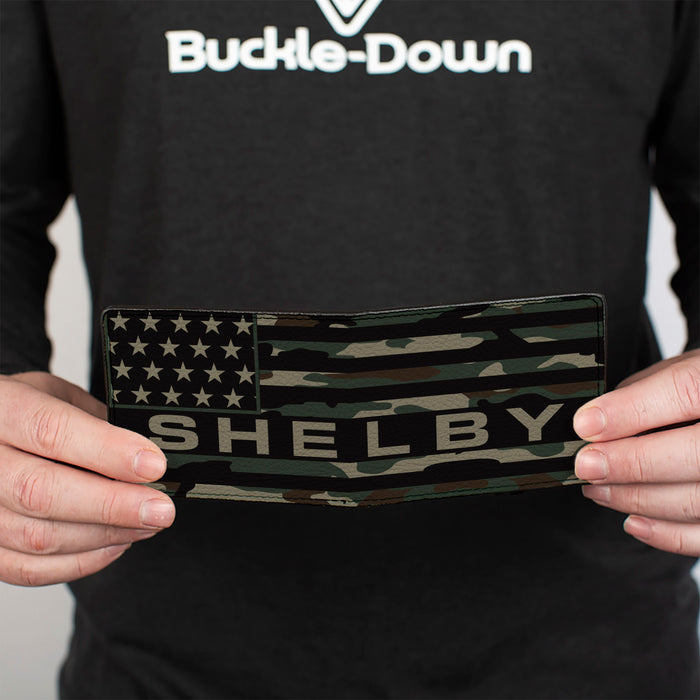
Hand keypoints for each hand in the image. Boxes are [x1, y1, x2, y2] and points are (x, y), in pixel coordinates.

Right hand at [0, 372, 174, 585]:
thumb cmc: (23, 412)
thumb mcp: (58, 396)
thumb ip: (96, 422)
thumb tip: (148, 456)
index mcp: (1, 409)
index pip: (51, 431)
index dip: (108, 451)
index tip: (153, 465)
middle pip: (42, 492)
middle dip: (114, 505)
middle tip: (162, 508)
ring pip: (38, 537)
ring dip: (106, 535)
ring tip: (148, 522)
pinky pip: (28, 569)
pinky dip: (81, 561)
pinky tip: (116, 542)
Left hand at [574, 348, 699, 555]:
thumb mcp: (683, 370)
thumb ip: (645, 390)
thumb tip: (595, 421)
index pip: (684, 391)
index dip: (630, 411)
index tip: (586, 425)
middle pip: (693, 455)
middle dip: (629, 463)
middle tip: (585, 465)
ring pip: (694, 499)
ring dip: (635, 498)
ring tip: (596, 488)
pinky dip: (666, 534)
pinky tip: (632, 521)